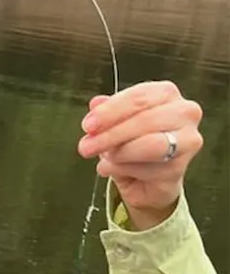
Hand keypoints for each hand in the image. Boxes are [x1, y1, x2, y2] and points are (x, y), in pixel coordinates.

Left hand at [77, 81, 202, 228]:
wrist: (148, 179)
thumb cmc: (133, 143)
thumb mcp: (116, 124)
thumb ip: (107, 113)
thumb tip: (95, 104)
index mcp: (166, 93)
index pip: (138, 97)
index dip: (111, 111)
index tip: (88, 125)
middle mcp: (185, 112)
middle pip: (145, 120)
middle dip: (111, 135)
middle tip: (86, 147)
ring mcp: (188, 141)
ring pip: (149, 146)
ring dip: (118, 154)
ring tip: (103, 159)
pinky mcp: (180, 168)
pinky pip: (147, 170)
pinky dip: (123, 171)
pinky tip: (113, 170)